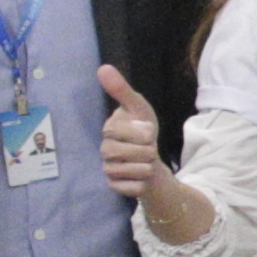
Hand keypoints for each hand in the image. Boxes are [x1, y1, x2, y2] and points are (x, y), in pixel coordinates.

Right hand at [94, 61, 169, 202]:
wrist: (153, 160)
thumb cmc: (143, 131)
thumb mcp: (139, 108)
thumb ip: (122, 90)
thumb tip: (103, 67)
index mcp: (109, 129)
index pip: (116, 130)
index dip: (139, 132)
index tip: (149, 132)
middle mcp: (104, 149)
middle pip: (117, 152)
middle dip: (143, 151)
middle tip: (150, 149)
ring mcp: (107, 168)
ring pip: (122, 171)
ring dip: (143, 167)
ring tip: (147, 163)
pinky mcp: (114, 186)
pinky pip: (126, 188)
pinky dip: (139, 184)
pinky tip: (143, 178)